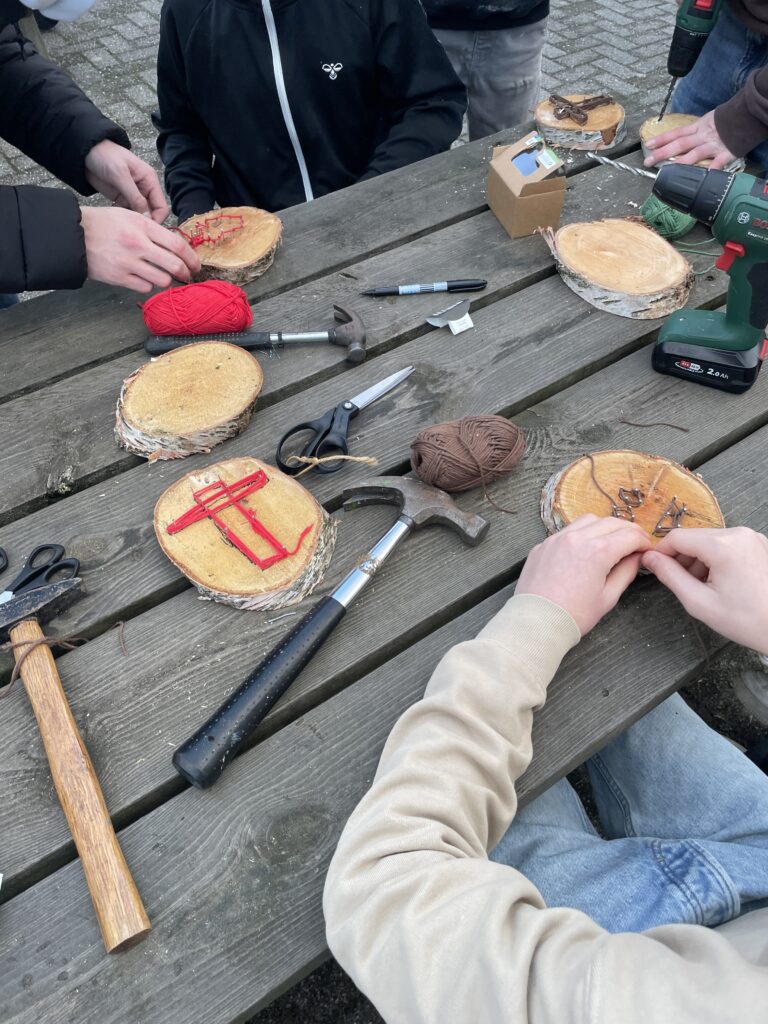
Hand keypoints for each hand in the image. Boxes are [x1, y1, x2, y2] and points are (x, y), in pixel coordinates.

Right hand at [81, 207, 200, 292]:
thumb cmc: (102, 223)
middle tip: (187, 276)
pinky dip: (147, 285)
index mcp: (142, 226)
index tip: (196, 264)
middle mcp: (138, 244)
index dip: (192, 258)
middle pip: (175, 265)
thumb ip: (151, 229)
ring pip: (162, 280)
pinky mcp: (119, 277)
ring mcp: (128, 262)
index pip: (177, 244)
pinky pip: (145, 287)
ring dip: (166, 280)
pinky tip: (143, 278)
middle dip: (185, 274)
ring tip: (162, 276)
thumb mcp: (127, 215)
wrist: (72, 235)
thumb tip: (173, 245)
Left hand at [84, 140, 168, 222]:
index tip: (145, 228)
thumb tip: (147, 217)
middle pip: (152, 213)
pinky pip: (128, 213)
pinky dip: (124, 218)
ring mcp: (133, 195)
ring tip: (123, 225)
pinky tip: (116, 219)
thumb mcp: (120, 175)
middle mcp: (145, 190)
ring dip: (133, 221)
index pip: (162, 206)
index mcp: (150, 181)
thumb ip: (134, 196)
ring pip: (140, 215)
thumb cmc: (105, 156)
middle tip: (132, 229)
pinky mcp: (122, 199)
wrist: (86, 152)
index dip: (156, 219)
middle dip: (145, 222)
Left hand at [516, 515, 650, 634]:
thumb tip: (637, 557)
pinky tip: (585, 547)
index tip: (646, 549)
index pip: (630, 535)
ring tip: (610, 542)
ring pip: (588, 520)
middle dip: (628, 531)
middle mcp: (577, 538)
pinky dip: (582, 533)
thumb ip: (626, 572)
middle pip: (612, 522)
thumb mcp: (608, 597)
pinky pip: (567, 530)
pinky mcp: (543, 544)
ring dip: (604, 526)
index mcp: (598, 552)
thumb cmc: (574, 615)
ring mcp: (557, 539)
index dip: (643, 541)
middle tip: (634, 543)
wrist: (536, 622)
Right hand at [641, 526, 767, 654]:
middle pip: (694, 537)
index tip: (655, 568)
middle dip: (682, 558)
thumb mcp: (699, 602)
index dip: (661, 552)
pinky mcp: (758, 543)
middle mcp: (739, 533)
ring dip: (698, 559)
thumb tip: (648, 558)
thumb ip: (670, 576)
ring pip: (709, 540)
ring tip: (703, 586)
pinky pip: (726, 543)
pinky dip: (715, 558)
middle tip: (682, 584)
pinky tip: (720, 581)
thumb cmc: (747, 620)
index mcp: (723, 546)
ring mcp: (751, 537)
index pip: (677, 537)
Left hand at [644, 109, 736, 168]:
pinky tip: (703, 177)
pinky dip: (711, 170)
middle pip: (680, 145)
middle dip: (662, 153)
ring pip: (694, 154)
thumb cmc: (727, 120)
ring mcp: (714, 145)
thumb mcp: (708, 122)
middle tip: (648, 162)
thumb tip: (678, 142)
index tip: (648, 145)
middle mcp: (703, 136)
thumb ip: (695, 133)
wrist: (747, 114)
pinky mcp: (726, 153)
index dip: (661, 139)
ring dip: (680, 163)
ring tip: (668, 170)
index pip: (676, 133)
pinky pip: (717, 163)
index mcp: (698, 127)